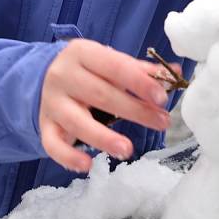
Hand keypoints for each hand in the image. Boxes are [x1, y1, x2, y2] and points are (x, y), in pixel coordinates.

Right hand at [40, 39, 175, 172]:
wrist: (43, 76)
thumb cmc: (87, 70)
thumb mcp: (109, 62)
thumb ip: (140, 70)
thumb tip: (175, 73)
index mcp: (82, 53)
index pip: (114, 66)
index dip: (139, 82)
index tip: (162, 98)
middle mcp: (63, 75)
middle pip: (100, 95)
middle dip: (134, 110)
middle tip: (161, 122)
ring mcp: (52, 102)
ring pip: (77, 121)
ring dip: (104, 138)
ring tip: (128, 149)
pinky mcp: (44, 125)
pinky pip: (52, 144)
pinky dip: (68, 157)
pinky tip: (88, 165)